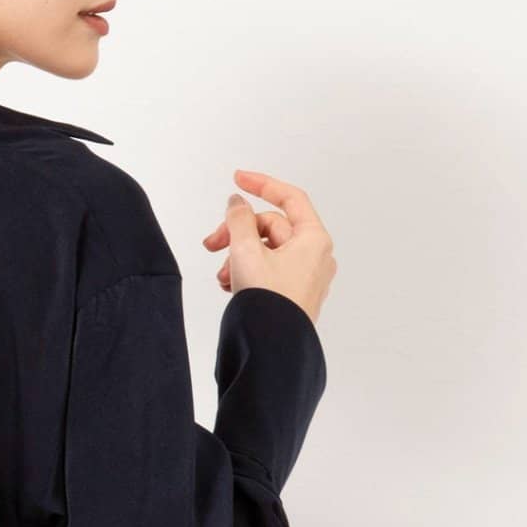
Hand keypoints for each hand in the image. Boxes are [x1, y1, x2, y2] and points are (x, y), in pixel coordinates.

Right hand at [201, 169, 336, 324]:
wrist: (274, 347)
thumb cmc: (269, 302)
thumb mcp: (246, 251)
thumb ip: (238, 219)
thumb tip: (237, 203)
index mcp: (313, 239)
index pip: (288, 198)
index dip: (261, 184)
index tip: (237, 179)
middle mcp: (314, 255)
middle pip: (271, 227)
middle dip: (238, 233)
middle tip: (211, 244)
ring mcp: (305, 275)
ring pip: (266, 250)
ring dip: (238, 256)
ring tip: (222, 275)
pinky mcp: (294, 293)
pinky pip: (269, 270)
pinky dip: (247, 271)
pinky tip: (230, 284)